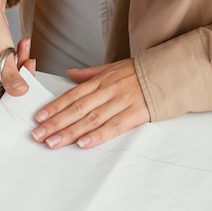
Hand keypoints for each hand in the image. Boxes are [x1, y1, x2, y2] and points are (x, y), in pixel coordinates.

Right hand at [0, 0, 34, 109]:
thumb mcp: (0, 57)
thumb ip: (11, 78)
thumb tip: (21, 93)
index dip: (8, 102)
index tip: (25, 96)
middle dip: (17, 80)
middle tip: (28, 67)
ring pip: (6, 83)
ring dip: (19, 69)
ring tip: (24, 53)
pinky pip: (6, 73)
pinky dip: (16, 63)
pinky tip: (21, 49)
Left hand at [31, 59, 149, 147]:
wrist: (172, 71)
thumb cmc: (142, 72)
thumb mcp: (114, 67)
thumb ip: (90, 74)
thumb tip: (69, 74)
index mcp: (102, 80)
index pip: (73, 95)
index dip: (55, 106)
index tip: (39, 118)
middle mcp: (109, 90)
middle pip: (77, 109)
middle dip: (56, 123)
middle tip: (38, 135)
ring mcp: (122, 101)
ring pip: (91, 118)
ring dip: (70, 132)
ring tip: (53, 142)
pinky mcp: (137, 113)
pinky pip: (114, 126)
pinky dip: (98, 135)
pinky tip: (83, 143)